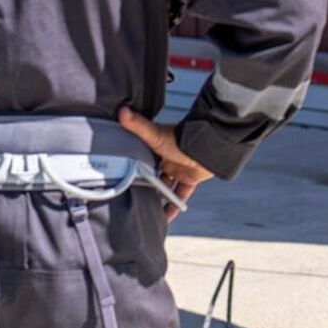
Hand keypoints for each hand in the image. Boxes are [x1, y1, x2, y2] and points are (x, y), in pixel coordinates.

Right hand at [118, 105, 211, 220]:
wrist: (207, 148)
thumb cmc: (181, 139)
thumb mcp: (155, 134)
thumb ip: (138, 125)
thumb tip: (121, 110)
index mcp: (155, 149)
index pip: (140, 160)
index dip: (131, 169)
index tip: (120, 180)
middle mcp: (166, 160)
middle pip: (151, 175)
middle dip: (143, 186)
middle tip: (131, 199)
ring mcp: (178, 170)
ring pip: (165, 187)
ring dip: (158, 198)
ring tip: (145, 211)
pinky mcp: (189, 179)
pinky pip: (180, 195)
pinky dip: (174, 206)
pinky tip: (166, 217)